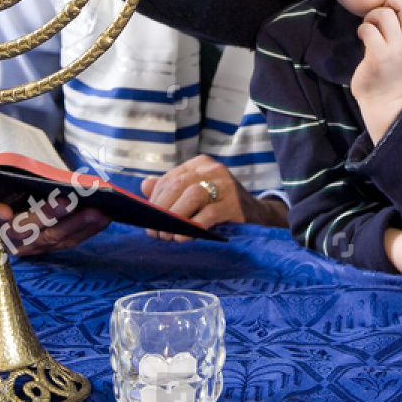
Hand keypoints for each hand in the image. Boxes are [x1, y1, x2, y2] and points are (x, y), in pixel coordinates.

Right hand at [0, 200, 109, 256]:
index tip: (67, 202)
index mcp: (1, 231)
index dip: (47, 214)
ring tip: (104, 214)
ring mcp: (36, 248)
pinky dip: (88, 231)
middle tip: (94, 209)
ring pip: (63, 240)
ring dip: (86, 227)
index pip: (25, 226)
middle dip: (74, 221)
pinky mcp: (49, 247)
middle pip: (49, 235)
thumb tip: (4, 213)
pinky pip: (70, 241)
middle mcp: (20, 245)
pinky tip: (104, 219)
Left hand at [140, 155, 285, 240]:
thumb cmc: (221, 204)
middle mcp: (213, 169)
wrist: (257, 214)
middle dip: (161, 211)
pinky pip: (208, 215)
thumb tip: (144, 186)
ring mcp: (226, 185)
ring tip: (168, 235)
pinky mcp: (234, 204)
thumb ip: (171, 188)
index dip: (155, 201)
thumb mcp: (196, 192)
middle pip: (177, 186)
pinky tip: (183, 237)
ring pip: (191, 196)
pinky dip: (192, 227)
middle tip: (155, 232)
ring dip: (175, 218)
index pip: (169, 178)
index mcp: (200, 164)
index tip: (149, 220)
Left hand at [351, 0, 401, 139]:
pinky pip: (368, 30)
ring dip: (372, 16)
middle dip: (391, 0)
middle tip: (382, 9)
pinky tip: (363, 37)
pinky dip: (362, 29)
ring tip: (369, 26)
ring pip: (384, 15)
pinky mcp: (378, 57)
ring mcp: (395, 51)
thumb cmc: (392, 66)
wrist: (383, 99)